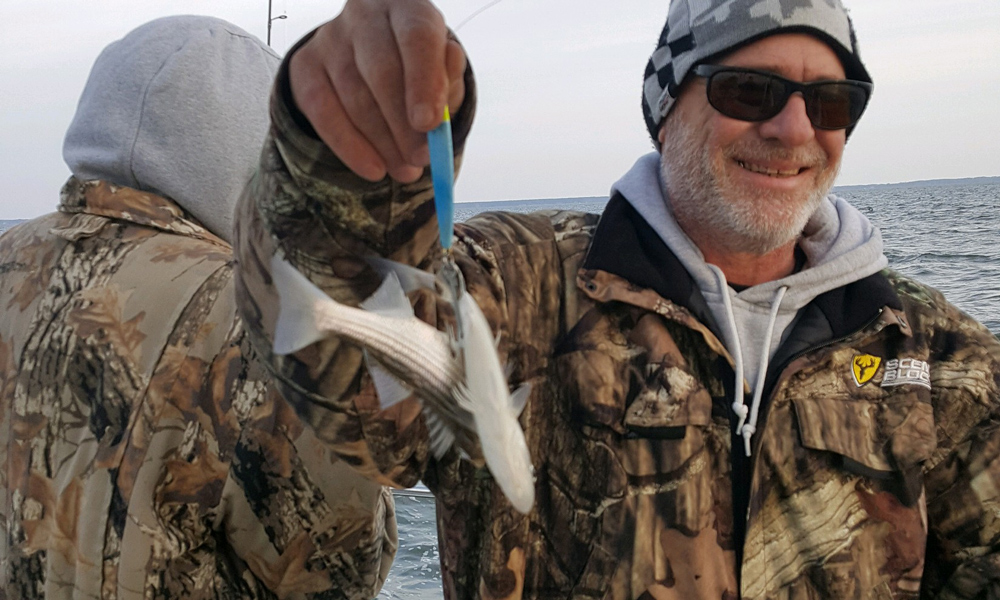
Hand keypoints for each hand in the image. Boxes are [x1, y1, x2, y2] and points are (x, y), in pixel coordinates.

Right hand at [290, 0, 466, 182]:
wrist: (373, 59)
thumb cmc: (416, 67)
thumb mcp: (442, 72)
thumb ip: (447, 86)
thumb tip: (440, 109)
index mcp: (406, 7)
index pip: (416, 37)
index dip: (424, 83)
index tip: (430, 125)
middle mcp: (365, 15)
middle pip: (381, 71)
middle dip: (403, 124)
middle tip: (421, 159)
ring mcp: (330, 38)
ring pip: (354, 96)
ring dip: (383, 142)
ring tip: (406, 170)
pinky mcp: (304, 65)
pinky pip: (323, 111)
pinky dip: (349, 146)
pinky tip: (373, 168)